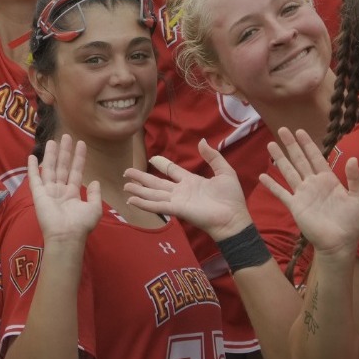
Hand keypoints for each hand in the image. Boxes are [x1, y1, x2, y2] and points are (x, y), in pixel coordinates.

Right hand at [25, 135, 100, 242]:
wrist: (66, 235)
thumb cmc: (81, 225)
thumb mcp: (94, 208)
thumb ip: (96, 194)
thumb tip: (96, 182)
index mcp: (73, 194)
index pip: (76, 171)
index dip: (79, 158)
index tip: (81, 143)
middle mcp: (60, 191)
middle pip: (62, 167)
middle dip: (64, 152)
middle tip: (66, 136)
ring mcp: (48, 192)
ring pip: (49, 169)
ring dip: (50, 155)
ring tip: (52, 141)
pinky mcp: (38, 194)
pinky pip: (34, 179)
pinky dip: (32, 168)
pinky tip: (31, 156)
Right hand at [123, 140, 252, 239]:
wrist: (233, 217)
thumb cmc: (230, 197)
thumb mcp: (224, 172)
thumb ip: (212, 157)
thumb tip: (202, 141)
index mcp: (191, 182)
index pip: (172, 171)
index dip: (162, 164)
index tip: (152, 159)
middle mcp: (181, 191)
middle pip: (157, 182)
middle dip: (142, 178)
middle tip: (127, 172)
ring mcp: (177, 201)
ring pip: (153, 194)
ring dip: (139, 190)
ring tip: (125, 186)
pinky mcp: (176, 210)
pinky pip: (157, 206)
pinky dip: (144, 203)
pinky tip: (132, 200)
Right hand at [259, 128, 358, 254]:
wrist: (340, 243)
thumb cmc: (352, 222)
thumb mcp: (358, 198)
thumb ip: (354, 179)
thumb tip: (353, 158)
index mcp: (328, 180)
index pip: (316, 157)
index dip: (308, 144)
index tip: (300, 131)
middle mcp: (313, 184)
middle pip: (300, 160)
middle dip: (291, 145)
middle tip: (282, 130)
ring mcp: (303, 194)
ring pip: (289, 172)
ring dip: (280, 159)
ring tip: (271, 145)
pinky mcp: (295, 207)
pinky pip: (281, 193)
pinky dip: (272, 185)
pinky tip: (263, 176)